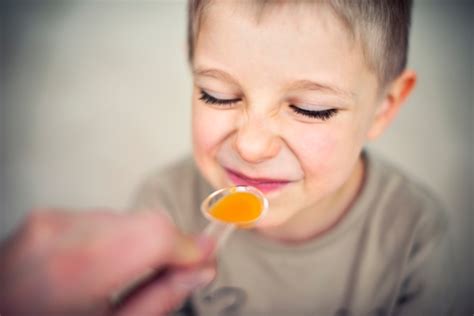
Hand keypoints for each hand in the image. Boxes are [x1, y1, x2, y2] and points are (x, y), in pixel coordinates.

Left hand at [0, 209, 215, 315]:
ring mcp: (48, 222)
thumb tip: (200, 272)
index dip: (189, 246)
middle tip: (174, 271)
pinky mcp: (44, 217)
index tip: (205, 258)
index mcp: (75, 272)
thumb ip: (160, 299)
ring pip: (125, 218)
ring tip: (124, 274)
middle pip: (145, 222)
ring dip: (139, 241)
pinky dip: (114, 237)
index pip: (156, 235)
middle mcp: (59, 235)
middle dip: (167, 246)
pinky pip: (101, 218)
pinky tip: (101, 265)